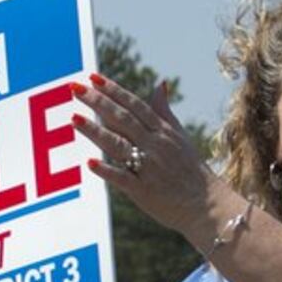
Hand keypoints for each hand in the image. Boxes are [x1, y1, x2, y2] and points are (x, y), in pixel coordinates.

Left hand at [68, 72, 213, 234]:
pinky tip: (90, 162)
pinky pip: (123, 178)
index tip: (93, 77)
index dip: (114, 90)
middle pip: (123, 119)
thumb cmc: (191, 169)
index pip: (135, 105)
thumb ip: (164, 111)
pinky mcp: (143, 190)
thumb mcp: (180, 136)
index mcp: (163, 131)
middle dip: (98, 102)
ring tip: (74, 119)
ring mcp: (149, 167)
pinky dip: (107, 170)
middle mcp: (155, 145)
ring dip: (96, 132)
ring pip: (119, 145)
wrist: (206, 204)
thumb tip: (160, 83)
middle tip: (75, 88)